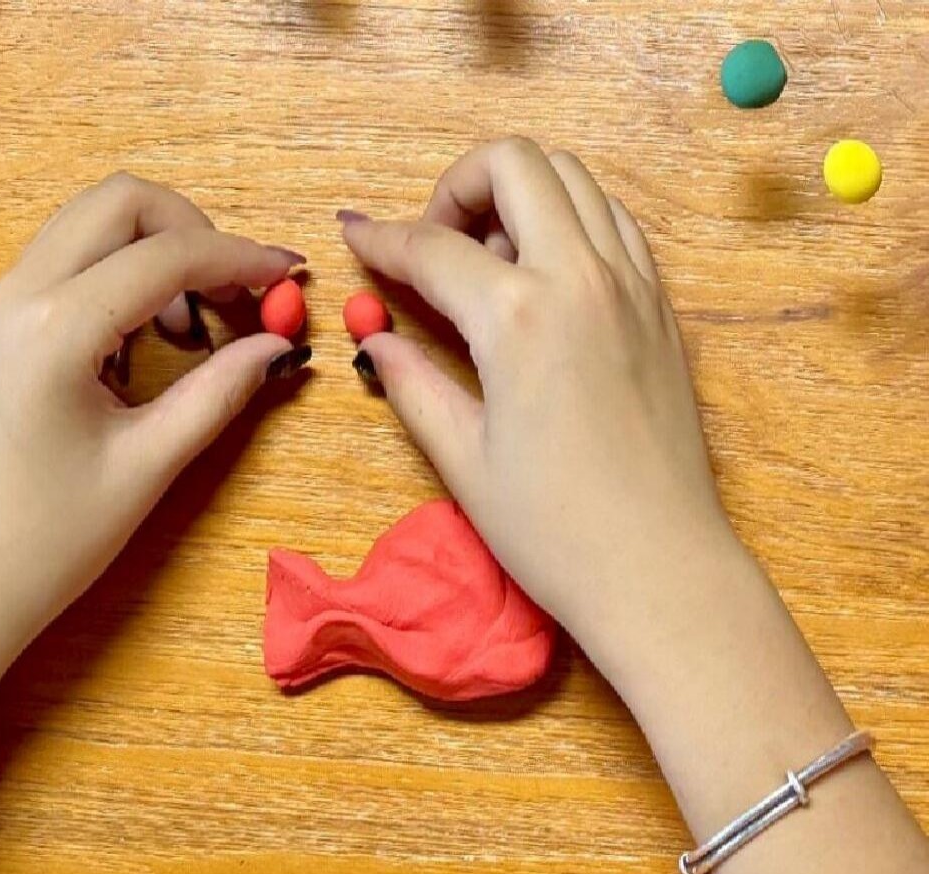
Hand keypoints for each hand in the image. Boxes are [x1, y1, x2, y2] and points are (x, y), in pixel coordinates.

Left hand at [0, 174, 307, 724]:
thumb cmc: (46, 541)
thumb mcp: (146, 465)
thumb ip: (220, 392)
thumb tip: (280, 345)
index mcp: (55, 328)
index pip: (167, 255)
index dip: (241, 259)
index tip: (290, 278)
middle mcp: (19, 293)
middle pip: (121, 202)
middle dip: (193, 230)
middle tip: (237, 294)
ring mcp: (0, 305)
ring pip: (92, 224)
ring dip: (156, 250)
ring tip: (196, 331)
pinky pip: (70, 262)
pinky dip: (122, 274)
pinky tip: (150, 342)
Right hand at [340, 137, 743, 656]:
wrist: (661, 568)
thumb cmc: (553, 529)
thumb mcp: (462, 457)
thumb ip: (411, 381)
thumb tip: (374, 338)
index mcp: (519, 315)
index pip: (432, 246)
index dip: (380, 239)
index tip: (354, 237)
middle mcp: (581, 276)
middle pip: (514, 164)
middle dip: (456, 185)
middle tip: (433, 246)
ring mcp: (632, 284)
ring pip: (573, 177)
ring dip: (518, 195)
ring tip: (488, 264)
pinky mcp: (661, 305)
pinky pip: (612, 221)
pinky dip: (569, 220)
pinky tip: (542, 279)